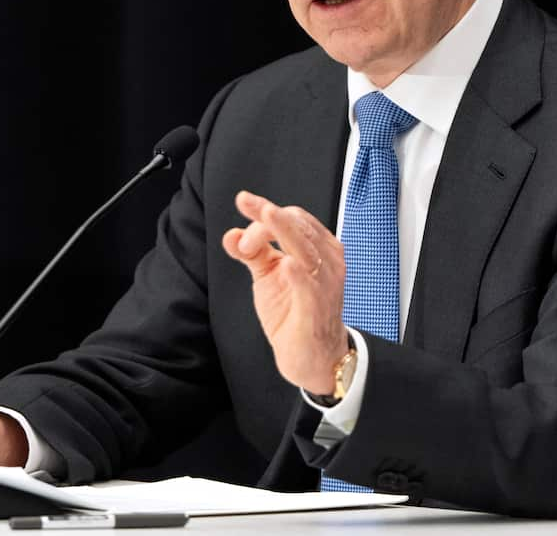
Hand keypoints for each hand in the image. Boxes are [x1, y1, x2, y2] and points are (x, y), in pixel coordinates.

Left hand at [222, 190, 348, 394]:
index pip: (293, 217)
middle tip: (242, 240)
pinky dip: (299, 273)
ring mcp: (324, 282)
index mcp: (317, 247)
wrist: (313, 356)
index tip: (244, 201)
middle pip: (297, 226)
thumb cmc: (295, 312)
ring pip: (305, 247)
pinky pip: (311, 285)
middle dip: (266, 222)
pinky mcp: (318, 307)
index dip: (265, 209)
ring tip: (264, 218)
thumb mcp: (268, 276)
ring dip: (281, 231)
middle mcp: (326, 259)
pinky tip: (286, 264)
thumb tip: (231, 235)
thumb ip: (252, 252)